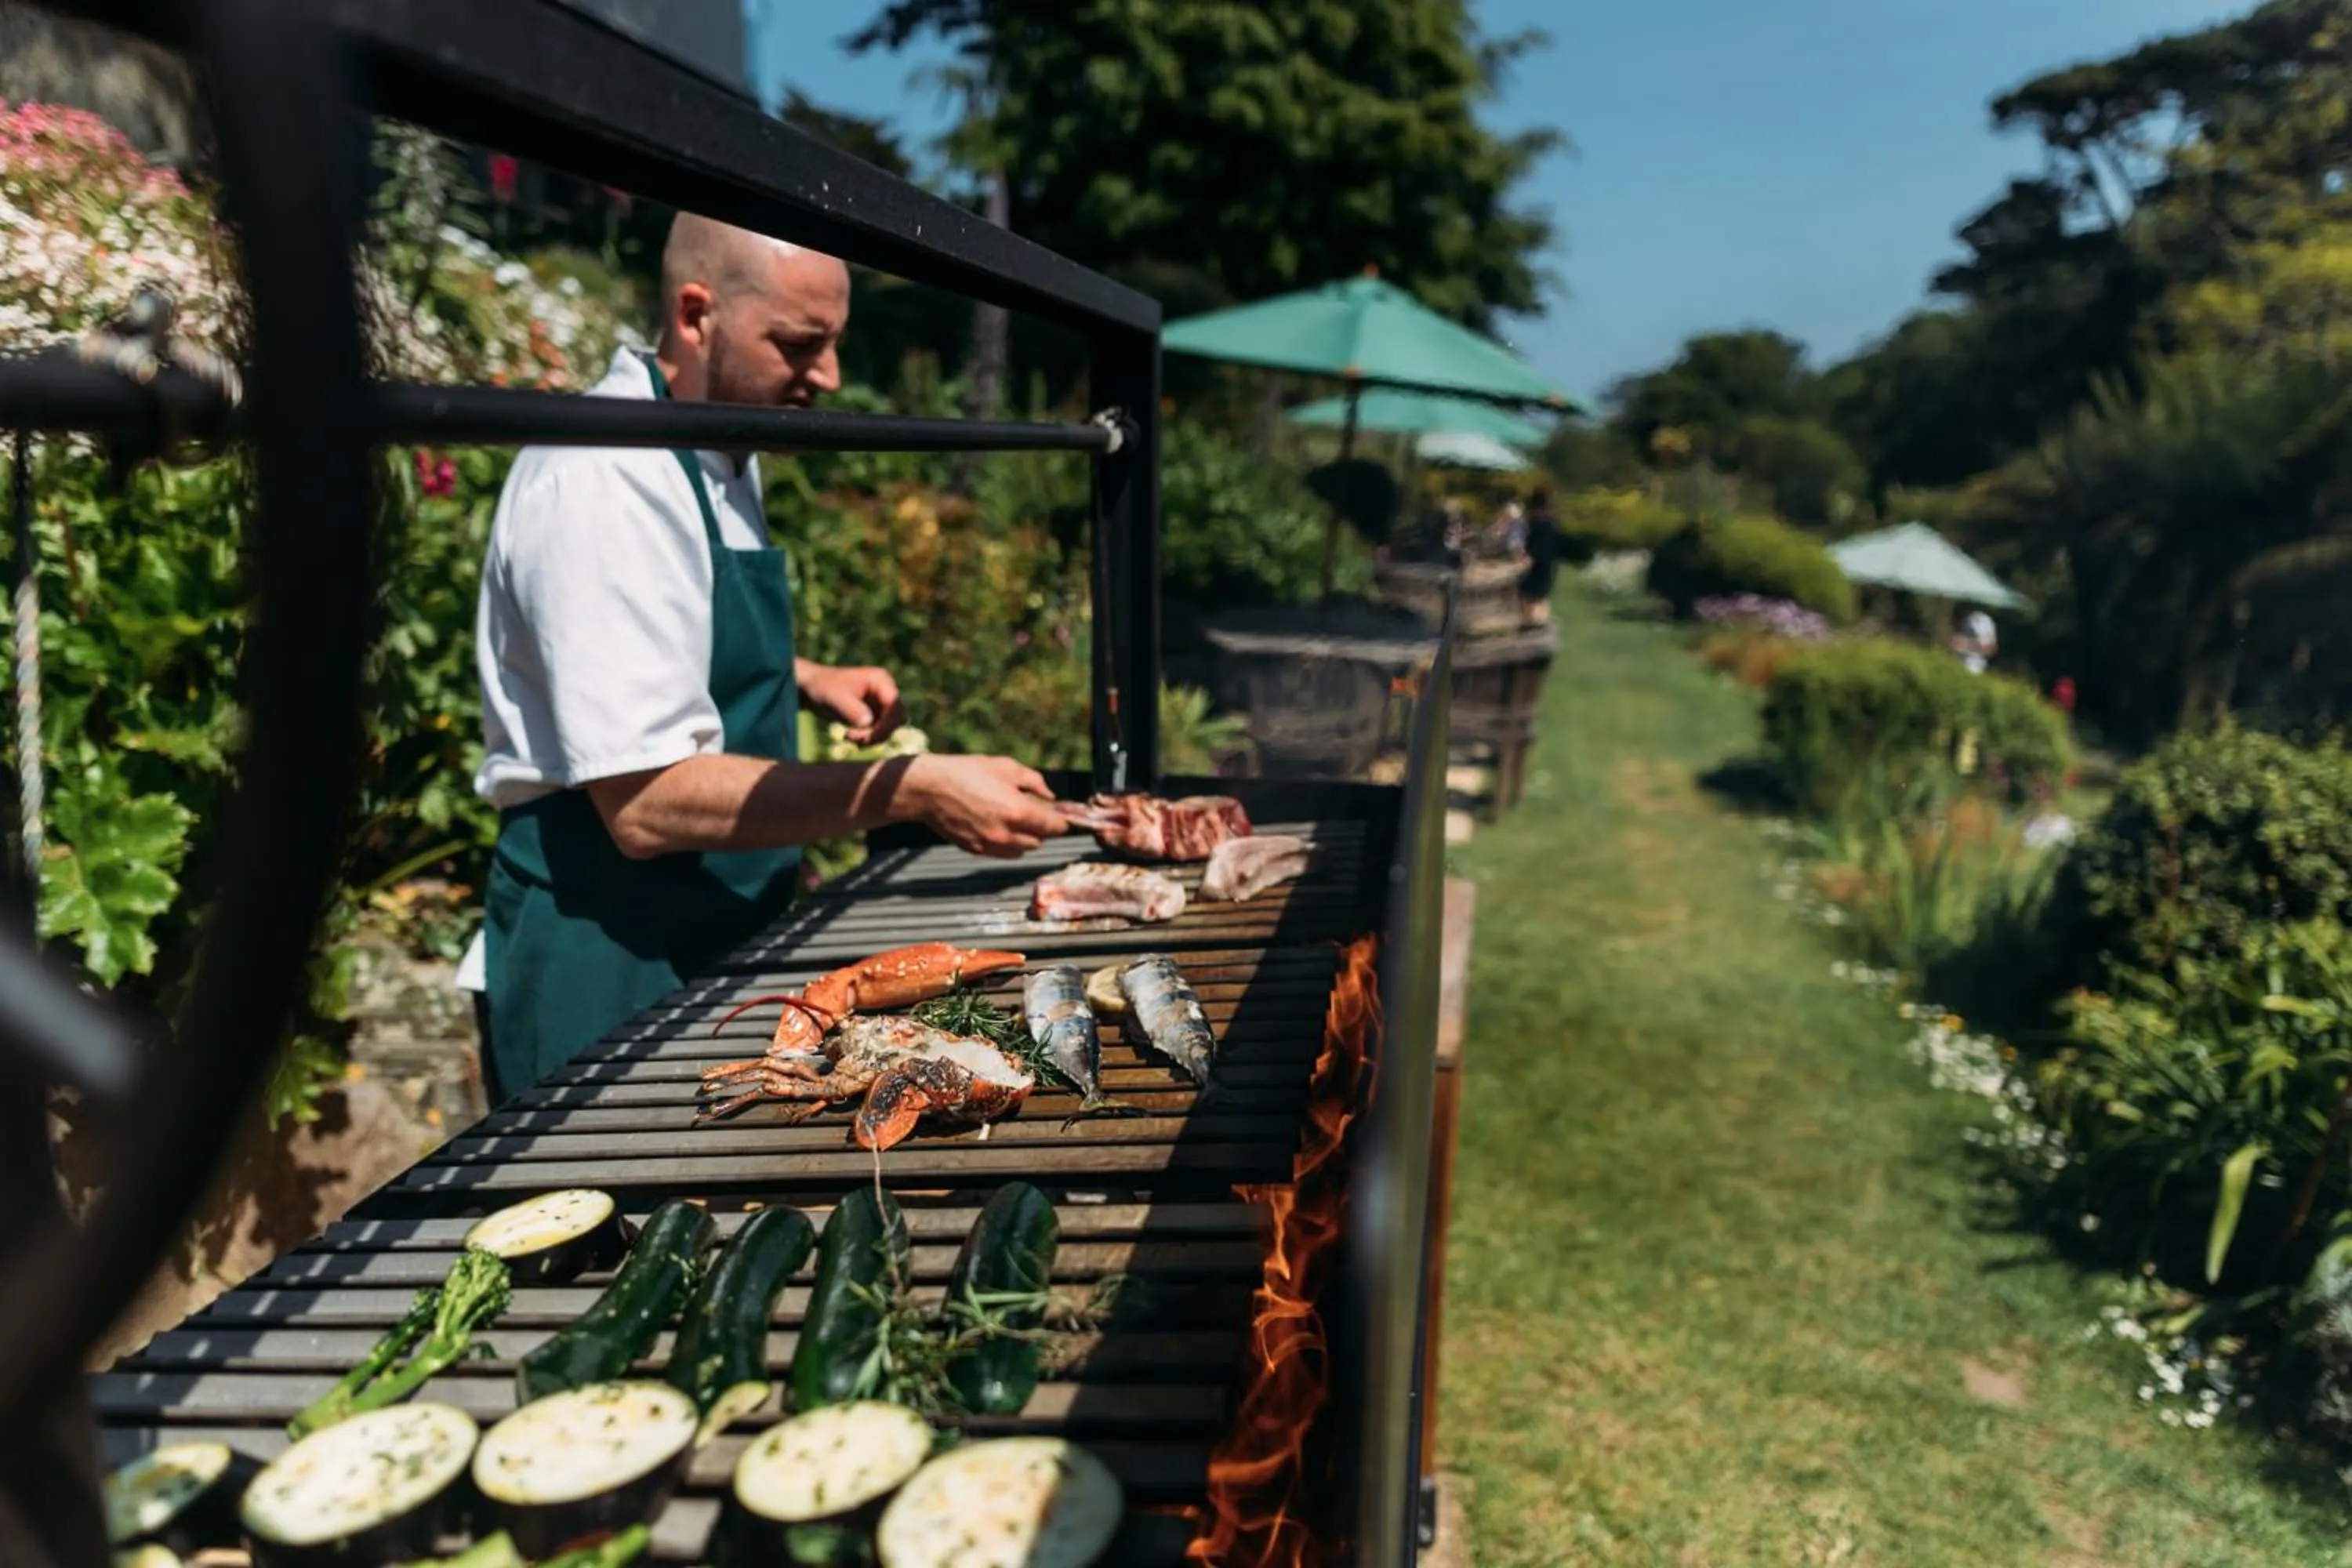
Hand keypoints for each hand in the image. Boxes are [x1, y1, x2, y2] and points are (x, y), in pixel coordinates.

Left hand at [800, 661, 904, 745]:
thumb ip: (852, 709)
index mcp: (880, 680)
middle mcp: (885, 691)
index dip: (887, 724)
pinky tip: (850, 737)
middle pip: (896, 718)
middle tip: (857, 739)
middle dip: (879, 732)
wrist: (811, 689)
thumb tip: (867, 722)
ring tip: (850, 737)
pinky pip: (880, 731)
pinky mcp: (874, 714)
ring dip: (872, 737)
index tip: (870, 738)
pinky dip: (868, 738)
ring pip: (889, 728)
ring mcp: (880, 703)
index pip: (895, 705)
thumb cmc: (823, 687)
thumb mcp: (835, 698)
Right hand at [903, 755, 1066, 858]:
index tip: (1058, 815)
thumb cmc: (967, 772)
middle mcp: (1007, 834)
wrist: (929, 789)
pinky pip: (1002, 853)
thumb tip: (1050, 796)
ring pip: (1022, 850)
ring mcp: (991, 845)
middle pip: (1040, 841)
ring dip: (1024, 838)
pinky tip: (995, 825)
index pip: (1055, 828)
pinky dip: (1006, 843)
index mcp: (1019, 811)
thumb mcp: (1006, 766)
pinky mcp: (976, 850)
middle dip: (1040, 828)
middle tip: (1031, 812)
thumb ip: (1034, 782)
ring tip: (1012, 819)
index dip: (1060, 821)